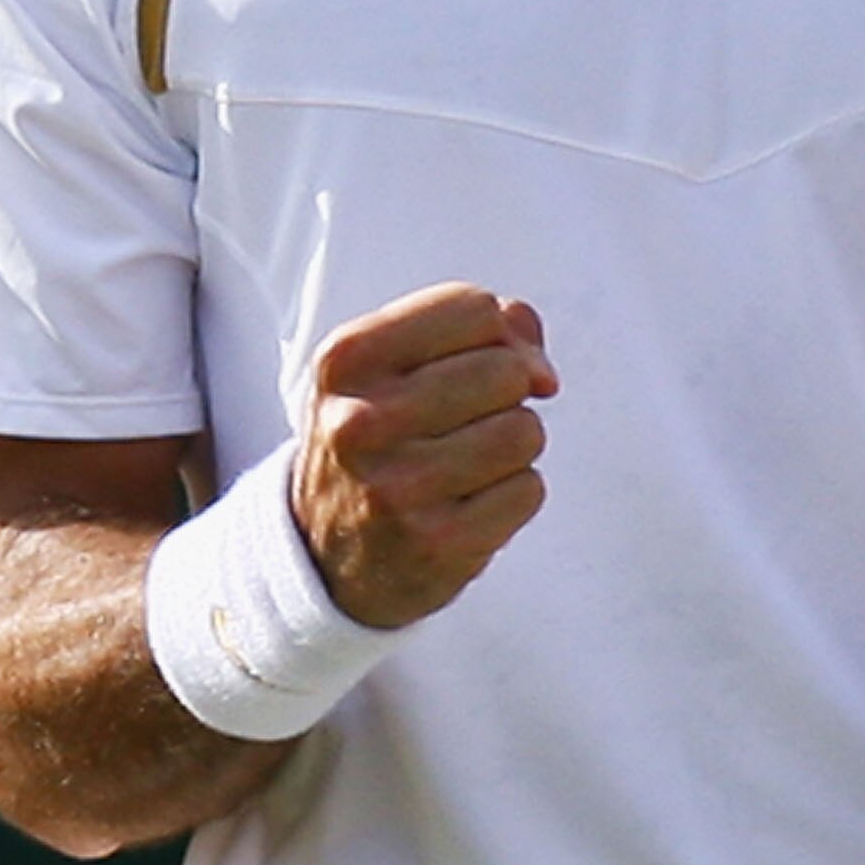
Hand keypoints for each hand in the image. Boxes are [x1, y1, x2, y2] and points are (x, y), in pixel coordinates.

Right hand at [291, 283, 557, 629]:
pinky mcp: (437, 542)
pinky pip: (528, 489)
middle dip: (507, 392)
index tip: (481, 362)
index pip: (474, 309)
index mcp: (346, 360)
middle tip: (467, 422)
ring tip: (466, 463)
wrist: (323, 555)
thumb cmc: (377, 438)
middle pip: (506, 371)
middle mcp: (360, 422)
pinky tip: (467, 504)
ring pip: (524, 431)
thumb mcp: (392, 366)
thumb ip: (478, 331)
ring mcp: (397, 488)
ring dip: (513, 445)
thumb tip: (541, 371)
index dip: (498, 334)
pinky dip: (513, 494)